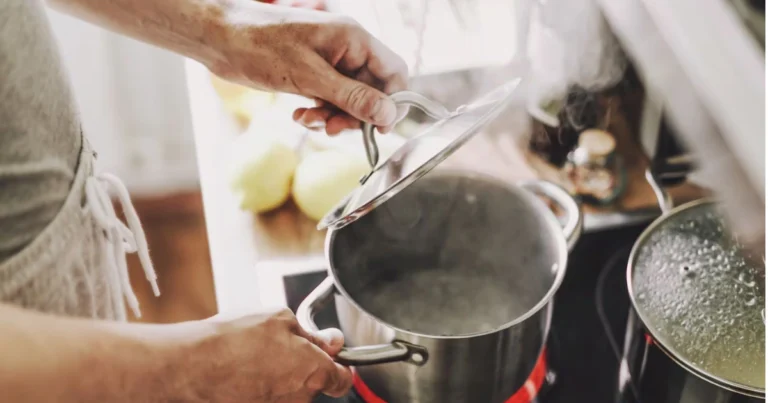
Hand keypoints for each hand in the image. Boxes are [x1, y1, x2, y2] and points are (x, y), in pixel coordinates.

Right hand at [181, 308, 352, 401]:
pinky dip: (259, 385)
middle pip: (312, 382)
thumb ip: (313, 334)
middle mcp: (300, 398)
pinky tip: (242, 371)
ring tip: (253, 357)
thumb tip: (332, 341)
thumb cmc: (235, 340)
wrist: (193, 365)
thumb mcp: (280, 318)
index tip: (329, 356)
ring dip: (279, 375)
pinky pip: (266, 395)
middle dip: (301, 364)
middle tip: (277, 344)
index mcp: (314, 372)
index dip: (337, 365)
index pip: (342, 379)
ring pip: (288, 390)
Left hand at [209, 3, 407, 134]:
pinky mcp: (312, 72)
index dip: (391, 102)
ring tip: (308, 120)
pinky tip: (299, 115)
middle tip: (332, 129)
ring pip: (349, 98)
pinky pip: (330, 98)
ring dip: (333, 115)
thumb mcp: (311, 78)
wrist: (220, 38)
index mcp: (354, 39)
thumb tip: (388, 115)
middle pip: (372, 90)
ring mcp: (330, 60)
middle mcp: (346, 48)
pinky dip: (319, 111)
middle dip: (355, 114)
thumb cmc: (262, 47)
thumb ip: (353, 97)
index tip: (378, 129)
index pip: (394, 72)